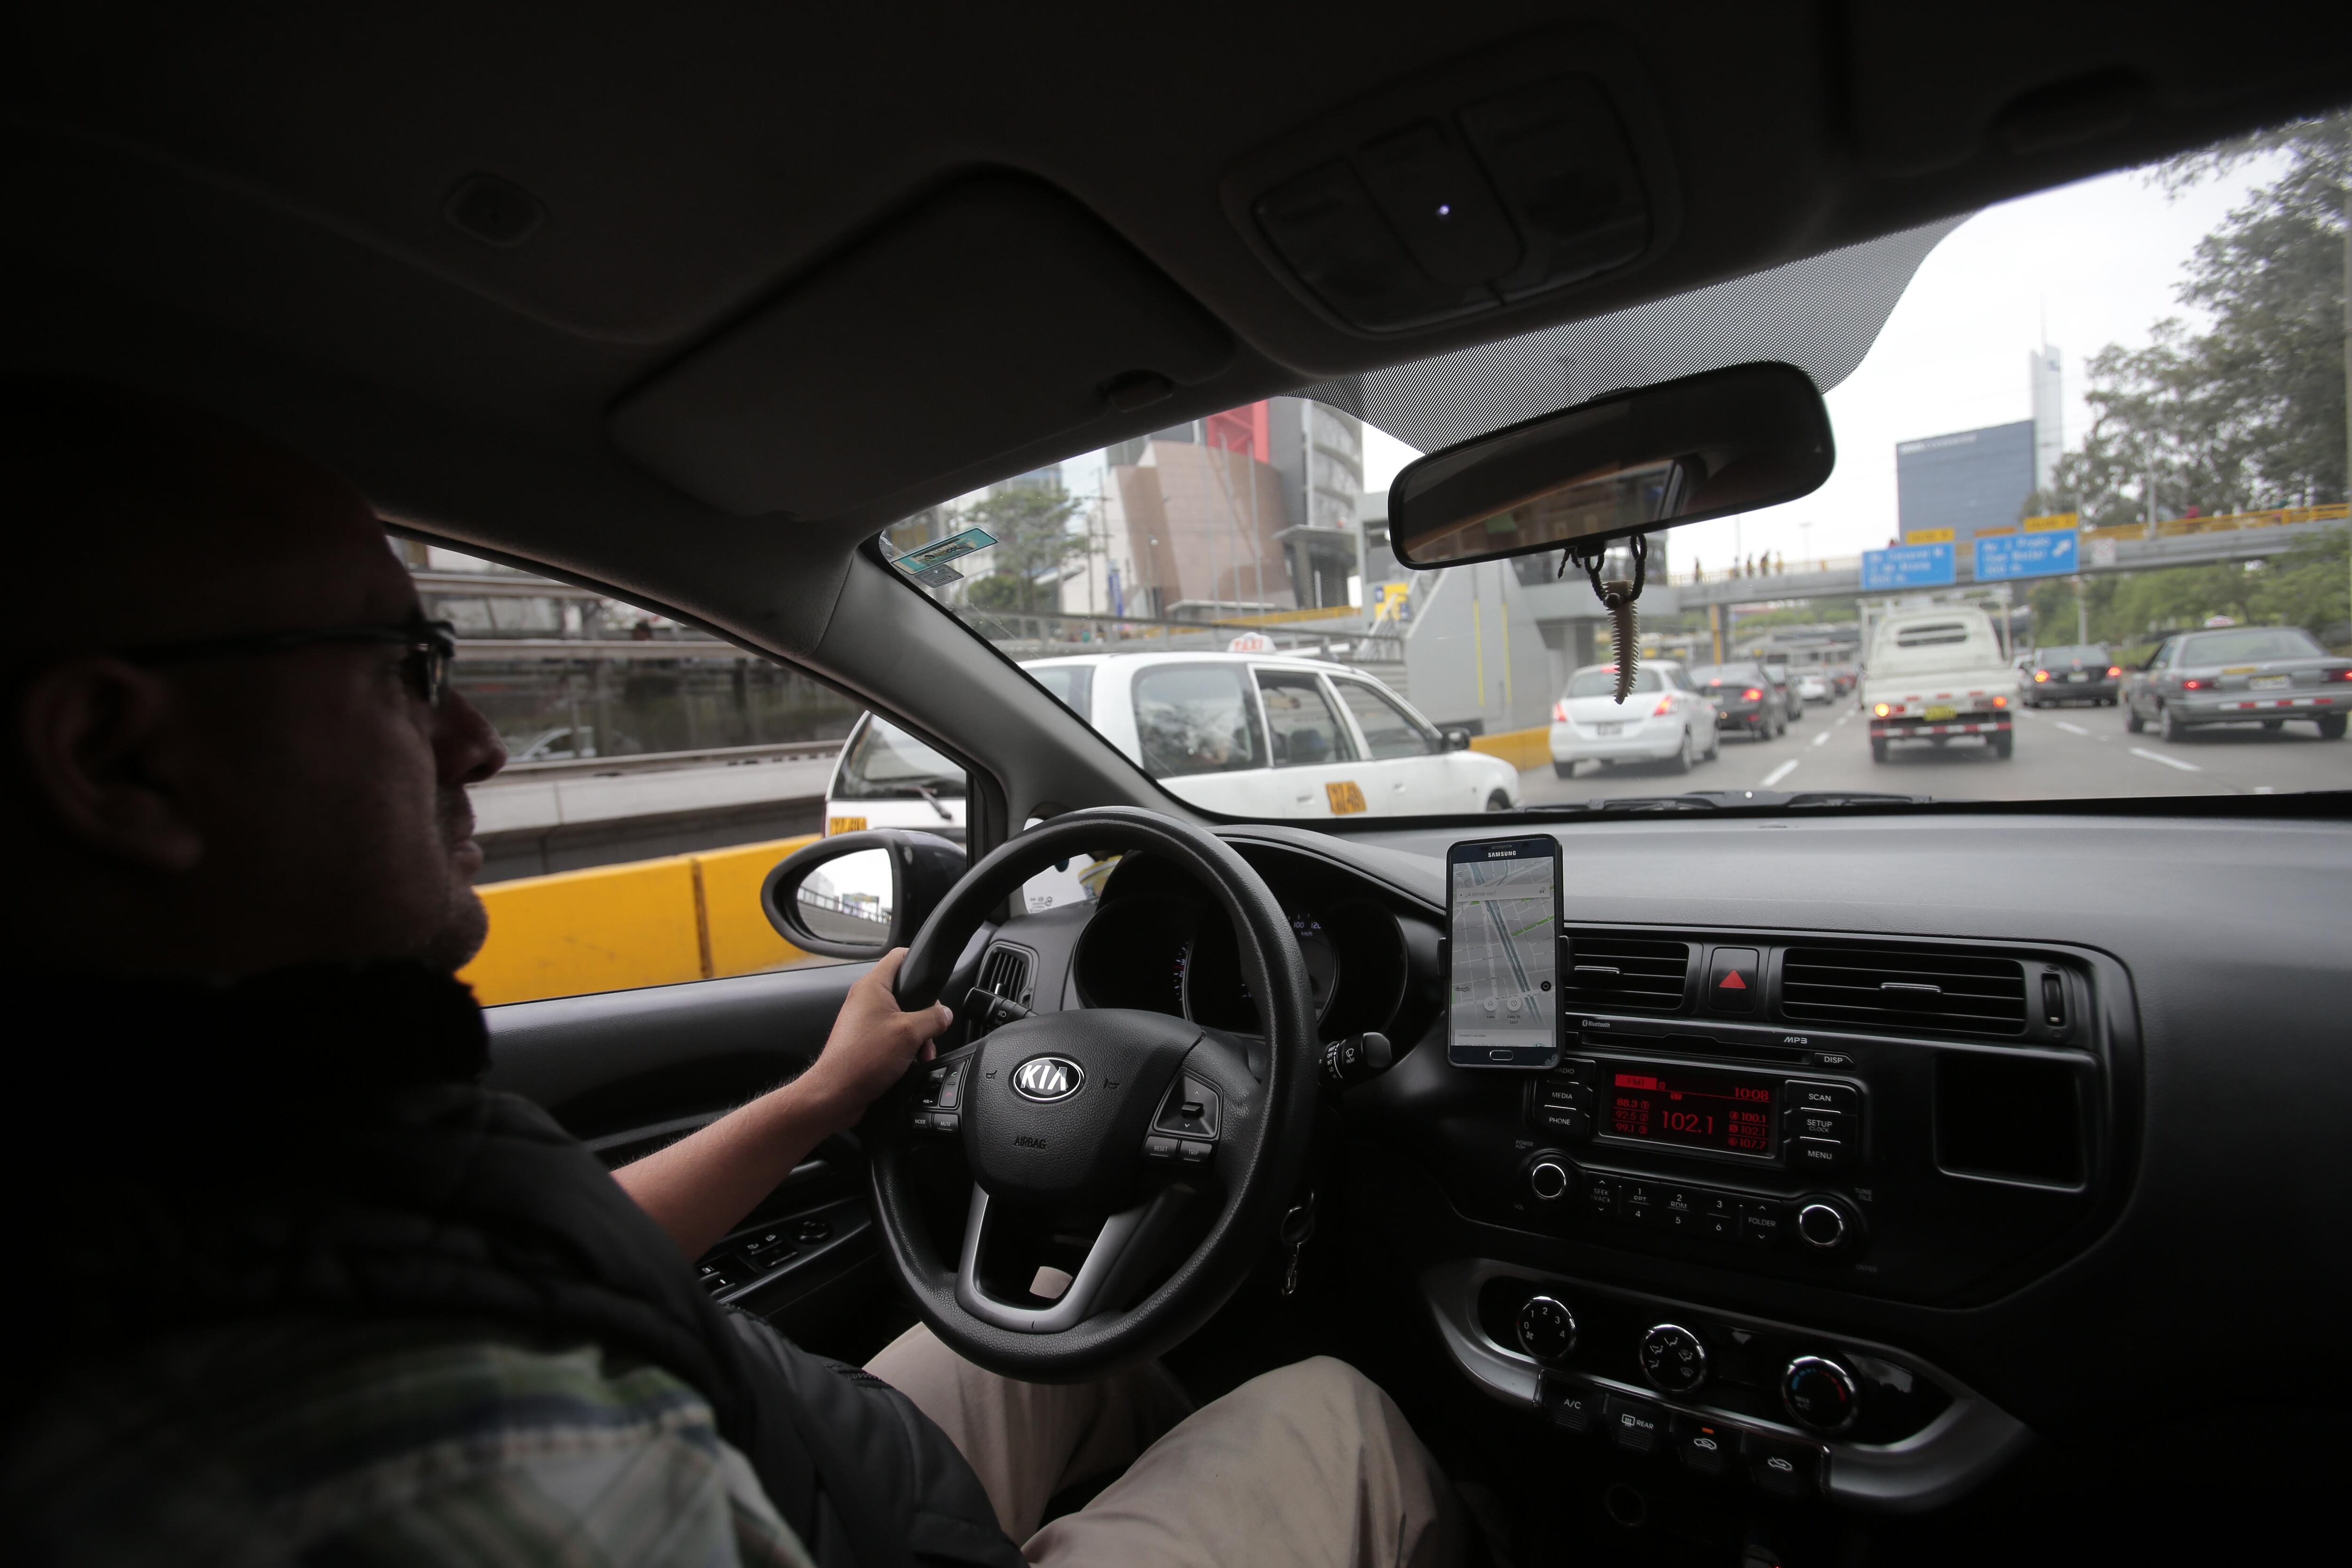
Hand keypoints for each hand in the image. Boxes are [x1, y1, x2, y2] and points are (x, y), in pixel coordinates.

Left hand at [794, 948, 953, 1133]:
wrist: (836, 1094)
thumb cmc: (861, 1060)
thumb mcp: (909, 1033)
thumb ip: (933, 1019)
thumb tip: (945, 1014)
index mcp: (872, 987)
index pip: (898, 956)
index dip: (918, 959)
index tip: (934, 973)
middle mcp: (866, 1000)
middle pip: (906, 992)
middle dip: (925, 1013)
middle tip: (930, 1028)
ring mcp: (864, 1021)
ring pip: (903, 1017)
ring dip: (917, 1035)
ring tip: (921, 1052)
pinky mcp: (866, 1041)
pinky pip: (893, 1035)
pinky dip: (906, 1046)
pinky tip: (911, 1062)